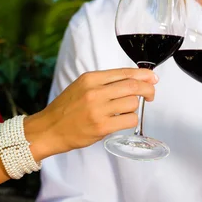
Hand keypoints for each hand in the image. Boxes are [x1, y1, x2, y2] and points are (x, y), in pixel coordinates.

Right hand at [26, 68, 157, 159]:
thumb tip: (134, 79)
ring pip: (133, 103)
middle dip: (148, 89)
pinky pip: (129, 121)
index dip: (144, 75)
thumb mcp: (82, 87)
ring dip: (135, 108)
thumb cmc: (66, 109)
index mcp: (90, 78)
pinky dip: (131, 121)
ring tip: (125, 112)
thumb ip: (104, 83)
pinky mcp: (102, 127)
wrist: (49, 129)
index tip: (153, 78)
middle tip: (151, 95)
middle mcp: (95, 91)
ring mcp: (98, 110)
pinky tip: (122, 122)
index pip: (125, 72)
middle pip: (133, 86)